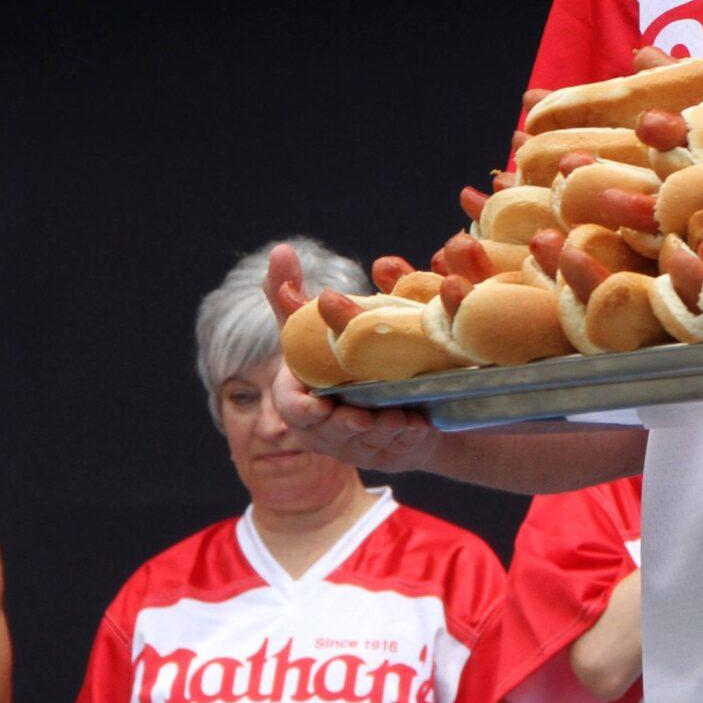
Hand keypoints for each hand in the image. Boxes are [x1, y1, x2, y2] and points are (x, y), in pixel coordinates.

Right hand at [262, 243, 443, 473]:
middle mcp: (324, 427)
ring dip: (383, 433)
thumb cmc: (340, 352)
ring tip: (402, 419)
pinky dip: (407, 439)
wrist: (385, 387)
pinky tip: (421, 426)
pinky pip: (394, 451)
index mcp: (301, 397)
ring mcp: (354, 445)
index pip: (293, 408)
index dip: (305, 411)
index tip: (322, 407)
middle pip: (331, 433)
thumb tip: (281, 249)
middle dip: (350, 427)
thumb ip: (291, 296)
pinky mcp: (385, 453)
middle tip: (370, 417)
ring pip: (365, 445)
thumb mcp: (316, 326)